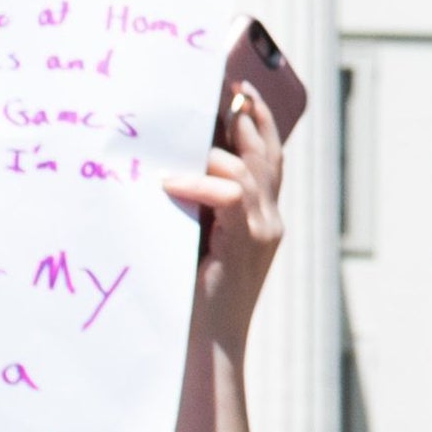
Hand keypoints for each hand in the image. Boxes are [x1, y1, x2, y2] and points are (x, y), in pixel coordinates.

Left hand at [165, 26, 303, 358]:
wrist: (204, 348)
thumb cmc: (187, 298)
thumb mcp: (192, 239)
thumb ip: (191, 205)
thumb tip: (162, 162)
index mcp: (260, 218)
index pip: (268, 156)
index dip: (258, 119)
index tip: (237, 87)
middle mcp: (270, 220)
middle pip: (267, 151)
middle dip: (248, 113)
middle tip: (226, 84)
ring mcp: (264, 231)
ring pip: (252, 168)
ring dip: (217, 147)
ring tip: (185, 133)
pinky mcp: (249, 243)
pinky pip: (233, 195)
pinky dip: (202, 183)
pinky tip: (171, 183)